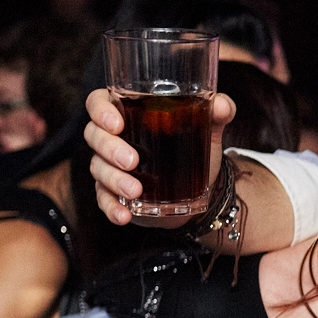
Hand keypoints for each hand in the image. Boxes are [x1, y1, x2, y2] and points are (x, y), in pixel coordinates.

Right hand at [82, 87, 235, 227]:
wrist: (203, 188)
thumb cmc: (195, 148)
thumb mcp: (208, 129)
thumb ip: (216, 113)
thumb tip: (223, 105)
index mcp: (127, 113)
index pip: (98, 102)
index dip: (100, 110)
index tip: (117, 123)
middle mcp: (112, 137)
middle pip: (94, 135)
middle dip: (109, 148)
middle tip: (132, 160)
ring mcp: (110, 166)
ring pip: (97, 168)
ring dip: (114, 179)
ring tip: (136, 190)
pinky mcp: (114, 193)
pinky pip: (103, 199)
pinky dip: (111, 208)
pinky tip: (123, 215)